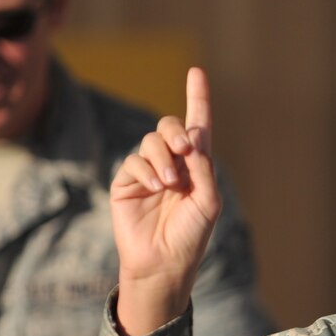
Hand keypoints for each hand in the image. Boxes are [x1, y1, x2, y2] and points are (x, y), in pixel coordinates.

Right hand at [113, 67, 221, 335]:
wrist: (164, 263)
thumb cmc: (192, 236)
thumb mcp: (208, 202)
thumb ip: (204, 168)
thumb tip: (192, 138)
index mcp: (197, 166)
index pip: (198, 126)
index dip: (198, 98)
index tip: (196, 72)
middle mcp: (173, 164)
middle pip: (170, 127)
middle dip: (176, 131)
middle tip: (184, 148)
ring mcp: (148, 171)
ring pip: (151, 141)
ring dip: (163, 157)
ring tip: (170, 183)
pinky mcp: (127, 182)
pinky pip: (134, 161)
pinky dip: (147, 170)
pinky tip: (155, 187)